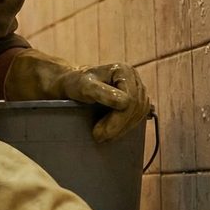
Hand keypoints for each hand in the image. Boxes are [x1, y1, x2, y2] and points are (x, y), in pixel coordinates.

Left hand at [2, 48, 151, 141]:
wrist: (70, 85)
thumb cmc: (75, 84)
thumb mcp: (84, 86)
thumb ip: (102, 93)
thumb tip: (125, 103)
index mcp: (125, 71)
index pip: (131, 100)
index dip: (117, 120)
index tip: (98, 133)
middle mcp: (134, 78)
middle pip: (137, 108)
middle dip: (119, 126)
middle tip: (99, 138)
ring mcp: (137, 89)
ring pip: (139, 114)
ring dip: (123, 129)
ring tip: (104, 138)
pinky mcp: (136, 101)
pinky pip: (138, 117)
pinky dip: (126, 127)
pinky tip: (113, 133)